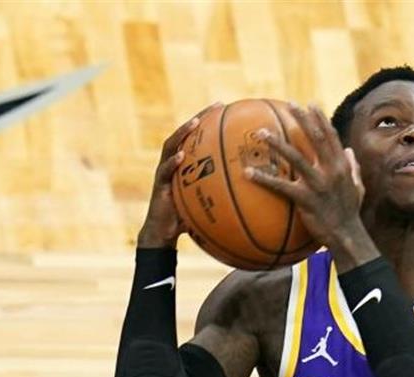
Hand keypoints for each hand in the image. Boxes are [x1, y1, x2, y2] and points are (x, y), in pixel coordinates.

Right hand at [137, 102, 223, 248]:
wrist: (165, 233)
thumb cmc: (190, 218)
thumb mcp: (211, 203)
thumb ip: (226, 194)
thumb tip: (254, 192)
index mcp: (186, 164)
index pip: (199, 137)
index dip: (211, 122)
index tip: (228, 108)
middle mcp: (174, 163)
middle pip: (186, 134)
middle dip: (200, 117)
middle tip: (216, 106)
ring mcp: (164, 172)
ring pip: (171, 146)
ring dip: (182, 133)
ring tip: (194, 123)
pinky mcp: (159, 185)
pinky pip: (165, 172)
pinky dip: (172, 164)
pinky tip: (181, 158)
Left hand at [244, 103, 366, 254]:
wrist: (347, 236)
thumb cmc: (350, 213)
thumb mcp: (358, 188)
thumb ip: (353, 168)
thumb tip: (349, 150)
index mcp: (342, 166)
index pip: (330, 136)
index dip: (320, 119)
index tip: (310, 105)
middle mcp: (331, 171)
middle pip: (315, 138)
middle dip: (302, 119)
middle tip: (289, 104)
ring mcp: (318, 184)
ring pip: (295, 158)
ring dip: (277, 143)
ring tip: (262, 133)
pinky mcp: (305, 199)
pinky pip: (281, 186)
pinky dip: (264, 179)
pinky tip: (247, 173)